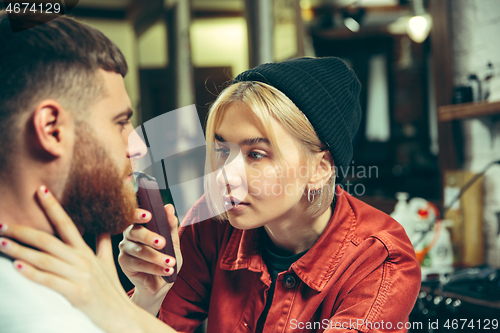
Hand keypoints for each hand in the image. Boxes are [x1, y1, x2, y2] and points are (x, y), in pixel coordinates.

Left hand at [0, 186, 147, 332]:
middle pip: (48, 240)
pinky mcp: (77, 292)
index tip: (40, 190)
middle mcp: (81, 260)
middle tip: (2, 224)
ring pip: (44, 259)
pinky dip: (32, 273)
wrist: (123, 316)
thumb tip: (104, 227)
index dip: (53, 206)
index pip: (67, 224)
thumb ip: (103, 244)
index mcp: (86, 252)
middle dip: (23, 231)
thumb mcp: (109, 263)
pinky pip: (49, 280)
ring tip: (2, 242)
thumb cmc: (112, 292)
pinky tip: (16, 266)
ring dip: (20, 250)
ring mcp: (79, 275)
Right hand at [118, 204, 182, 311]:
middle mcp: (129, 235)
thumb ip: (170, 225)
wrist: (161, 282)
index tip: (148, 215)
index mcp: (140, 225)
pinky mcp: (124, 264)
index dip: (138, 214)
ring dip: (157, 257)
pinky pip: (138, 265)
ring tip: (171, 262)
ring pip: (139, 251)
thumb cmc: (166, 257)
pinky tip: (167, 270)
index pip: (134, 216)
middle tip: (163, 242)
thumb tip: (169, 207)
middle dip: (149, 237)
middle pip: (135, 232)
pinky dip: (155, 268)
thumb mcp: (173, 241)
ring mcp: (125, 249)